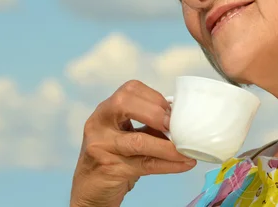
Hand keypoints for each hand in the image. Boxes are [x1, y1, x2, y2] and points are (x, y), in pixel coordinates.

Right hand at [70, 80, 196, 206]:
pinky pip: (144, 164)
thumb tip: (182, 120)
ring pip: (137, 141)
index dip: (154, 97)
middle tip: (175, 126)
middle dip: (154, 113)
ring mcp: (101, 146)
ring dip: (168, 146)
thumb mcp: (126, 135)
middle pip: (123, 104)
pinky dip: (168, 164)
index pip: (129, 90)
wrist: (90, 188)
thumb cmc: (113, 157)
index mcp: (106, 110)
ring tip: (187, 150)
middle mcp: (99, 123)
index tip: (172, 111)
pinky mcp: (109, 169)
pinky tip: (184, 164)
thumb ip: (148, 124)